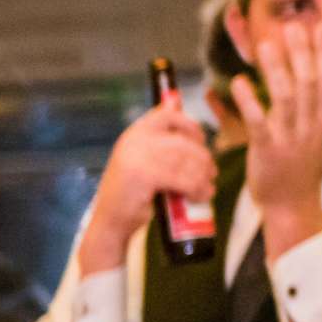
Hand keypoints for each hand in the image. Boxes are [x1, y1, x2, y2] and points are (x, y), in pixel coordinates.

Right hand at [81, 92, 216, 273]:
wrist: (110, 221)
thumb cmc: (131, 192)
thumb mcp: (142, 157)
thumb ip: (158, 135)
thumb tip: (175, 99)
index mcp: (135, 132)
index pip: (169, 115)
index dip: (191, 126)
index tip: (201, 143)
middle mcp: (134, 140)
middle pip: (184, 142)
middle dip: (203, 158)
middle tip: (211, 173)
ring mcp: (138, 157)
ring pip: (186, 161)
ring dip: (202, 176)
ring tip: (207, 188)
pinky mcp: (145, 176)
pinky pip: (182, 179)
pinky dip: (196, 188)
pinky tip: (200, 196)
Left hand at [230, 21, 321, 254]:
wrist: (293, 206)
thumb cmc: (303, 168)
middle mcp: (312, 125)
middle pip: (310, 83)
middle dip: (303, 52)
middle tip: (293, 26)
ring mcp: (291, 138)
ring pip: (287, 98)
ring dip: (276, 69)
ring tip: (265, 44)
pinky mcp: (268, 152)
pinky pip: (259, 123)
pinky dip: (249, 101)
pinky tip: (239, 82)